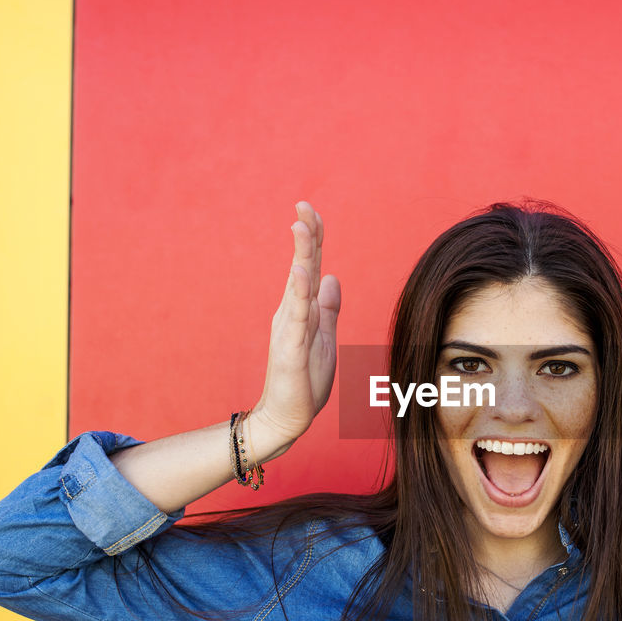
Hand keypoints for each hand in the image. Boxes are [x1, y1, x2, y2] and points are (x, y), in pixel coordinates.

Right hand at [249, 201, 341, 457]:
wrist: (288, 415)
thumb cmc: (305, 379)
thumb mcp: (324, 335)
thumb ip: (328, 307)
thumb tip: (333, 277)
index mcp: (304, 308)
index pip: (311, 266)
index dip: (313, 239)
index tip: (311, 211)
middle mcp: (293, 312)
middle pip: (303, 267)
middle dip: (305, 235)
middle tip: (303, 205)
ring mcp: (291, 328)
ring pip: (298, 285)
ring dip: (300, 255)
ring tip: (300, 226)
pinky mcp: (292, 348)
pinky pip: (296, 316)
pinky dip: (298, 293)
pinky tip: (299, 272)